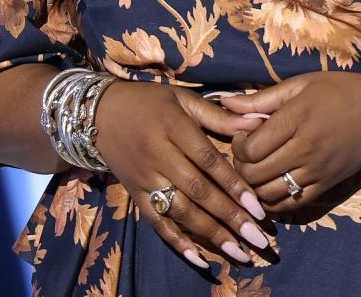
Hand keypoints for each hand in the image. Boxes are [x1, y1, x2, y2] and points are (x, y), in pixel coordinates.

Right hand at [93, 81, 272, 267]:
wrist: (101, 113)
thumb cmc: (151, 102)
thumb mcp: (184, 100)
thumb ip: (220, 116)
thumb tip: (259, 123)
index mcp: (173, 126)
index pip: (208, 160)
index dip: (234, 184)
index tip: (258, 207)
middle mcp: (158, 155)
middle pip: (197, 191)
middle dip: (229, 217)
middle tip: (257, 239)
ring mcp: (144, 178)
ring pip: (179, 211)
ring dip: (210, 235)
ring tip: (238, 253)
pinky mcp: (135, 194)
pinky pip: (156, 223)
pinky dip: (178, 242)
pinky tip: (201, 260)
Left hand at [219, 72, 360, 212]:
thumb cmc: (338, 91)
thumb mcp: (300, 85)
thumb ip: (261, 99)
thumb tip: (225, 102)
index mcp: (295, 119)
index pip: (249, 148)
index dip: (236, 145)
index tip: (242, 134)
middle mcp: (304, 149)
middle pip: (254, 174)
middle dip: (240, 166)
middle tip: (246, 152)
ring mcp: (315, 172)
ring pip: (268, 194)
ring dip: (254, 185)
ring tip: (258, 168)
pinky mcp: (325, 187)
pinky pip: (291, 205)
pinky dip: (274, 200)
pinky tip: (272, 183)